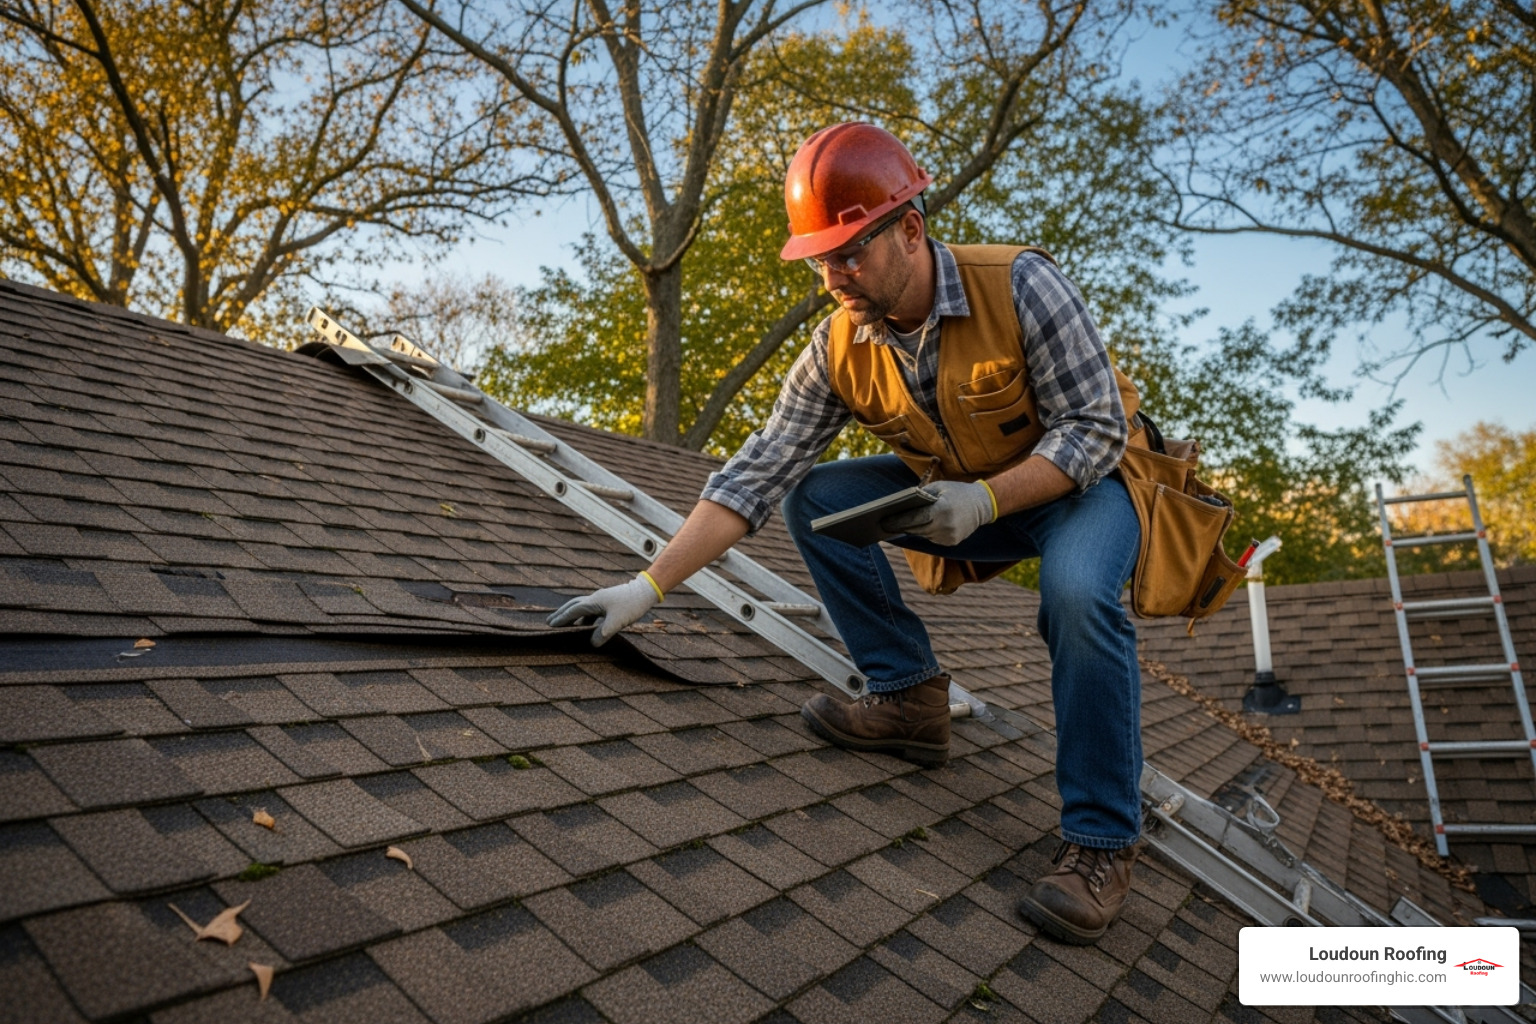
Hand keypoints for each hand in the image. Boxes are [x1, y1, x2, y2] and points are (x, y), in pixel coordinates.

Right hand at [547, 573, 661, 645]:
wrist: (645, 591)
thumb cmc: (631, 605)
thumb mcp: (617, 622)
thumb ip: (603, 634)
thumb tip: (592, 644)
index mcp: (594, 602)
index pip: (573, 611)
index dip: (561, 618)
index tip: (550, 625)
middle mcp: (595, 599)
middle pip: (573, 605)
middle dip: (562, 614)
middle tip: (550, 622)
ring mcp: (602, 599)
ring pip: (583, 607)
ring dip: (573, 615)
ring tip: (565, 625)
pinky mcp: (609, 602)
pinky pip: (592, 610)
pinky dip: (585, 617)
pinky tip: (587, 625)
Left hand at [881, 479, 995, 546]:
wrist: (982, 504)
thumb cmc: (956, 491)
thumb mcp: (938, 487)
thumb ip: (920, 496)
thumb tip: (900, 507)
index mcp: (941, 509)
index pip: (914, 518)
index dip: (897, 521)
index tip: (883, 522)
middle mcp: (945, 526)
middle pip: (916, 529)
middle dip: (900, 527)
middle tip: (884, 525)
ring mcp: (949, 537)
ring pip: (923, 534)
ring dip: (912, 530)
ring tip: (895, 527)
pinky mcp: (951, 543)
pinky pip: (932, 538)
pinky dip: (925, 532)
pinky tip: (915, 528)